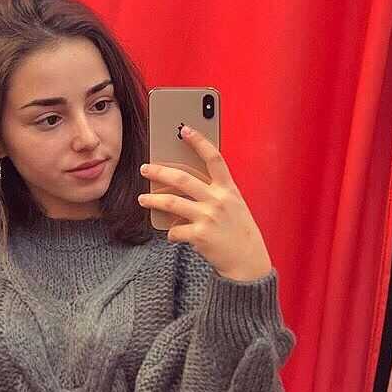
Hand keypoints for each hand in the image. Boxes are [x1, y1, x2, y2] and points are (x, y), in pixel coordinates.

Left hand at [137, 125, 272, 280]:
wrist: (248, 262)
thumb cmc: (239, 233)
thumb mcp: (235, 207)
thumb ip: (216, 194)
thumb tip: (185, 187)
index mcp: (229, 189)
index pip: (214, 158)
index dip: (199, 141)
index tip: (184, 129)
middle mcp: (219, 200)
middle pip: (182, 179)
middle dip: (159, 171)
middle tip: (145, 168)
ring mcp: (209, 217)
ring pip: (171, 203)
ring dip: (153, 200)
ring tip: (143, 199)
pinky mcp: (200, 235)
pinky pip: (175, 230)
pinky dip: (171, 233)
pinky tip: (171, 234)